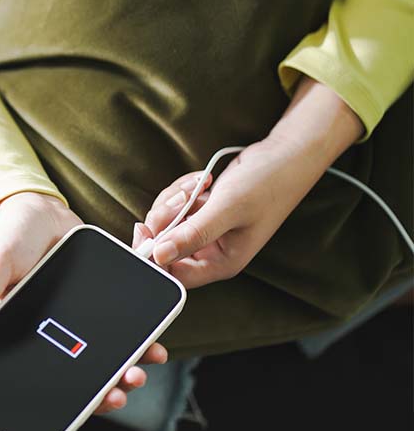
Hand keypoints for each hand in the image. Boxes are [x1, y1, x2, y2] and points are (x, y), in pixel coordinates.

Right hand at [0, 191, 168, 412]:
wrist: (42, 210)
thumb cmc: (12, 238)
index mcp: (30, 334)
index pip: (53, 376)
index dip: (76, 398)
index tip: (99, 402)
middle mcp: (60, 334)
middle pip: (88, 373)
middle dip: (110, 387)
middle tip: (124, 388)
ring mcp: (85, 319)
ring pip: (112, 354)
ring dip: (131, 366)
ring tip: (143, 366)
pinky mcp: (106, 301)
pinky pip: (127, 325)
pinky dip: (144, 335)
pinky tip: (155, 342)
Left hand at [136, 77, 363, 287]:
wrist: (285, 155)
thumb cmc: (267, 184)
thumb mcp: (228, 208)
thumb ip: (193, 233)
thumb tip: (159, 255)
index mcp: (222, 263)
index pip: (174, 275)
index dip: (153, 256)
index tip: (145, 229)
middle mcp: (212, 252)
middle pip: (163, 246)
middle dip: (166, 218)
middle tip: (185, 197)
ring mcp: (205, 232)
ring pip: (165, 223)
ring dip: (175, 200)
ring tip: (200, 185)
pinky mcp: (202, 213)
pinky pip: (174, 206)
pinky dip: (182, 191)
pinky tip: (204, 181)